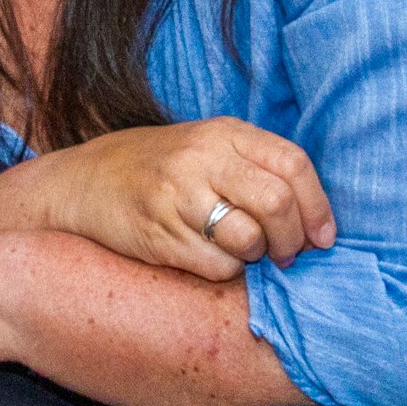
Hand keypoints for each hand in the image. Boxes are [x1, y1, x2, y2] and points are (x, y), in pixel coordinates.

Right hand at [29, 118, 334, 281]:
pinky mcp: (157, 233)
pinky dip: (224, 272)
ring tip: (243, 254)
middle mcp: (201, 158)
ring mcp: (177, 196)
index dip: (318, 207)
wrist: (83, 182)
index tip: (323, 238)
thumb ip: (256, 168)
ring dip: (256, 257)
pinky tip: (208, 259)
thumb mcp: (208, 148)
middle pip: (277, 203)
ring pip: (248, 239)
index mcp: (223, 133)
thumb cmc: (159, 169)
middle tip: (285, 255)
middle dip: (291, 240)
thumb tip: (313, 219)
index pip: (293, 164)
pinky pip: (216, 266)